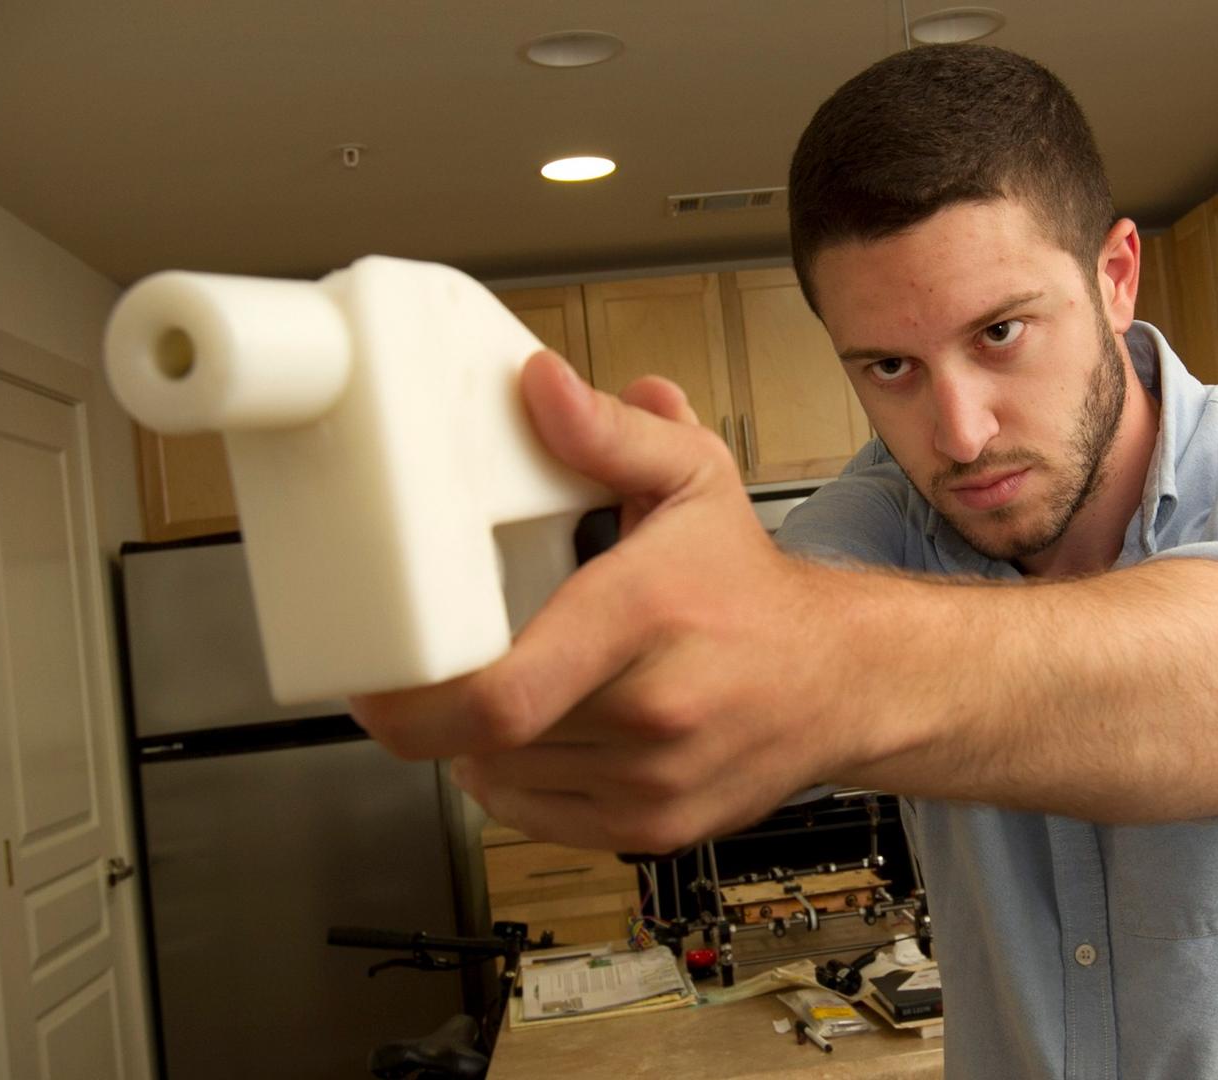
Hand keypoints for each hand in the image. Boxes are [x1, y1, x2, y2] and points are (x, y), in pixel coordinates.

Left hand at [351, 351, 861, 851]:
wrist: (842, 679)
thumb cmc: (754, 589)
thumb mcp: (692, 482)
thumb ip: (608, 433)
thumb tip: (541, 387)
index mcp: (646, 617)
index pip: (503, 695)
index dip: (414, 702)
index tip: (375, 681)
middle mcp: (653, 710)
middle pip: (489, 735)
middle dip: (449, 700)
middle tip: (441, 661)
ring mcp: (653, 783)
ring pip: (502, 779)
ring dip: (484, 738)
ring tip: (522, 680)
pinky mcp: (652, 830)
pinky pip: (535, 816)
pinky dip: (519, 777)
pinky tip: (550, 728)